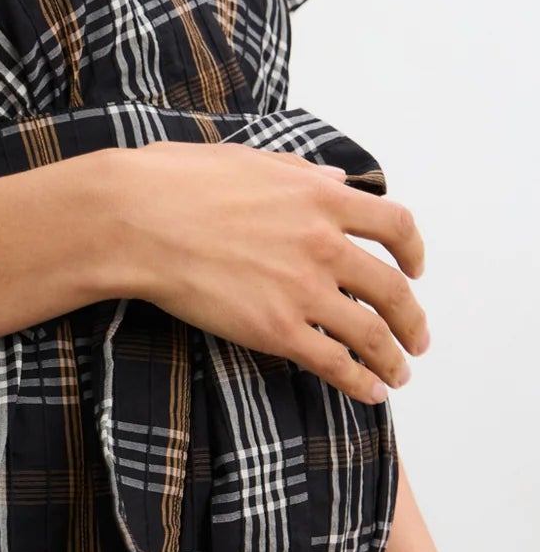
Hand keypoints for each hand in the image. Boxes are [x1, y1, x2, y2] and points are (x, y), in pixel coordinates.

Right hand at [109, 141, 430, 405]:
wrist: (134, 219)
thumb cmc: (176, 183)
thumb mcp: (247, 159)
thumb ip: (300, 171)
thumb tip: (336, 179)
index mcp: (320, 196)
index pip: (396, 225)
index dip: (414, 251)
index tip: (415, 268)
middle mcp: (323, 242)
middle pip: (393, 289)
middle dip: (412, 320)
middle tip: (417, 338)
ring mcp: (302, 288)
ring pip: (372, 333)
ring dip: (393, 359)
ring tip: (399, 376)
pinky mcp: (275, 329)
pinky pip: (334, 362)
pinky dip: (359, 381)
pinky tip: (369, 392)